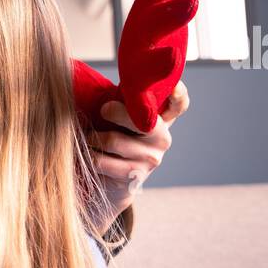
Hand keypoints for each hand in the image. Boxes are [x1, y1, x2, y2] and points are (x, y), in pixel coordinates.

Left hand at [87, 79, 188, 231]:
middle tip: (102, 110)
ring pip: (114, 141)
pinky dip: (89, 155)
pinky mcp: (134, 176)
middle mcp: (162, 139)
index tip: (172, 85)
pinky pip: (103, 161)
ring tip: (88, 137)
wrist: (112, 182)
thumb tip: (105, 91)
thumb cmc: (115, 140)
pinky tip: (87, 153)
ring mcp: (151, 159)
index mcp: (162, 120)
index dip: (178, 93)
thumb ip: (126, 103)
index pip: (179, 103)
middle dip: (117, 112)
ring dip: (93, 137)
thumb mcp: (123, 120)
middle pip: (142, 121)